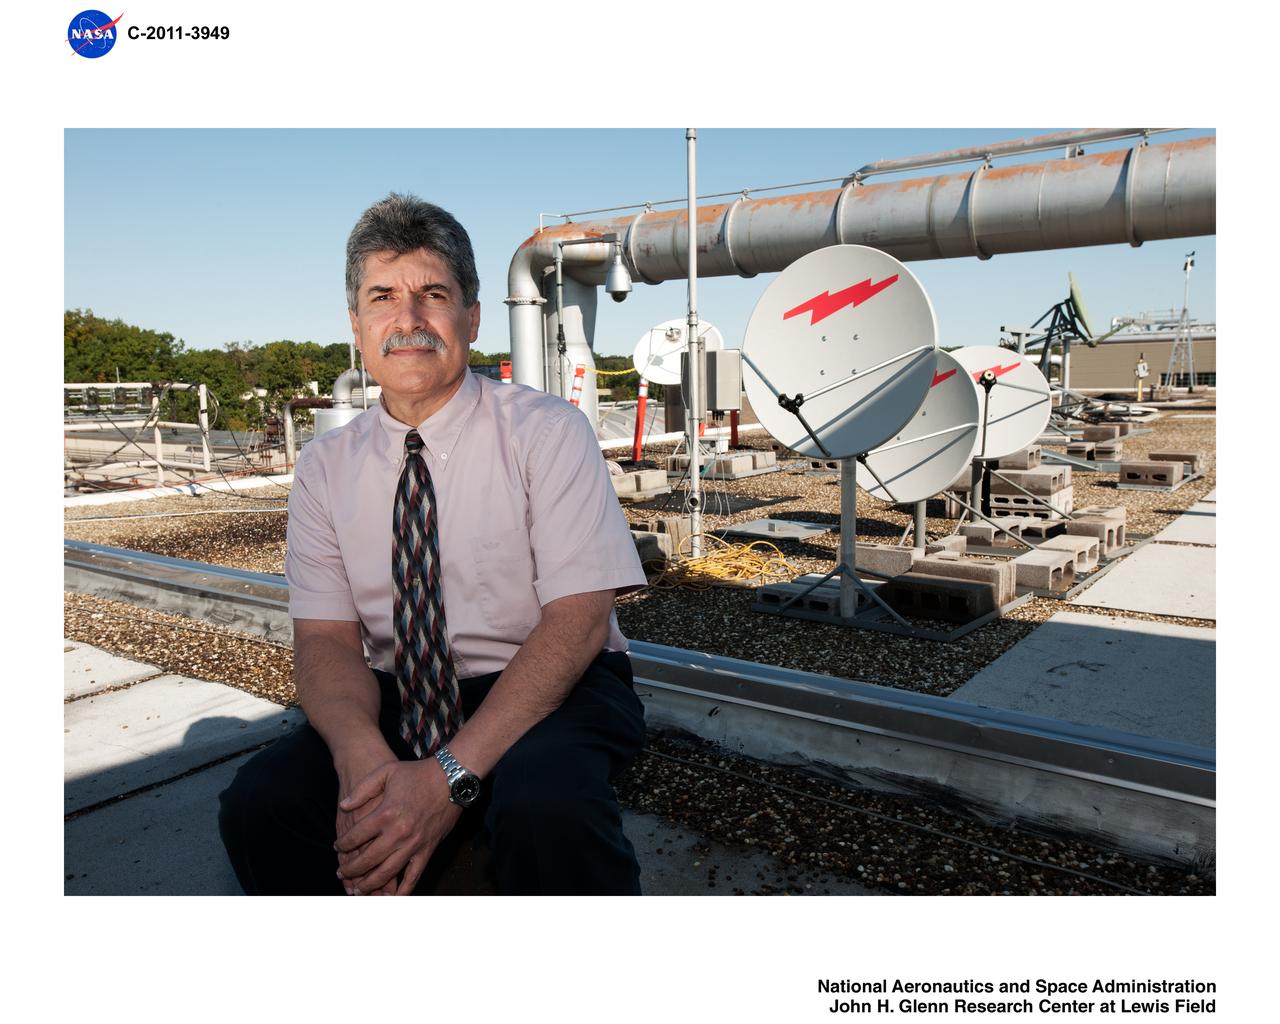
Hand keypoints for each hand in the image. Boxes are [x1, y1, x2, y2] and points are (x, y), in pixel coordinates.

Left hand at [334, 759, 463, 895]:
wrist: (451, 779)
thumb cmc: (417, 773)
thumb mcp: (386, 772)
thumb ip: (362, 790)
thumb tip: (343, 806)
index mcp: (386, 814)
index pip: (356, 837)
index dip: (342, 844)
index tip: (337, 846)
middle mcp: (398, 834)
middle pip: (368, 860)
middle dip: (351, 869)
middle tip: (341, 873)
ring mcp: (414, 845)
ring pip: (387, 873)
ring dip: (370, 884)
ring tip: (358, 890)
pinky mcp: (427, 850)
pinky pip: (414, 876)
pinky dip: (403, 890)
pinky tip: (392, 898)